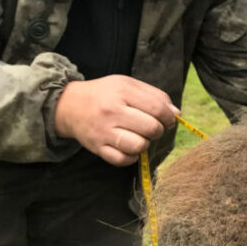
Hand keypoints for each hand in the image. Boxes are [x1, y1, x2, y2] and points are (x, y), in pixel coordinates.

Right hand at [55, 75, 179, 166]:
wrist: (69, 105)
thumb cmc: (105, 94)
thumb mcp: (128, 85)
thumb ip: (155, 95)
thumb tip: (176, 113)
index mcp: (122, 93)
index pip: (158, 109)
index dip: (169, 117)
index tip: (168, 119)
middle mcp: (111, 112)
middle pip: (151, 128)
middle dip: (159, 130)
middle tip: (153, 127)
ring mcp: (103, 132)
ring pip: (139, 146)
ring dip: (145, 143)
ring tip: (140, 136)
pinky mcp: (97, 148)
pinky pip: (123, 160)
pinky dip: (132, 157)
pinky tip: (130, 147)